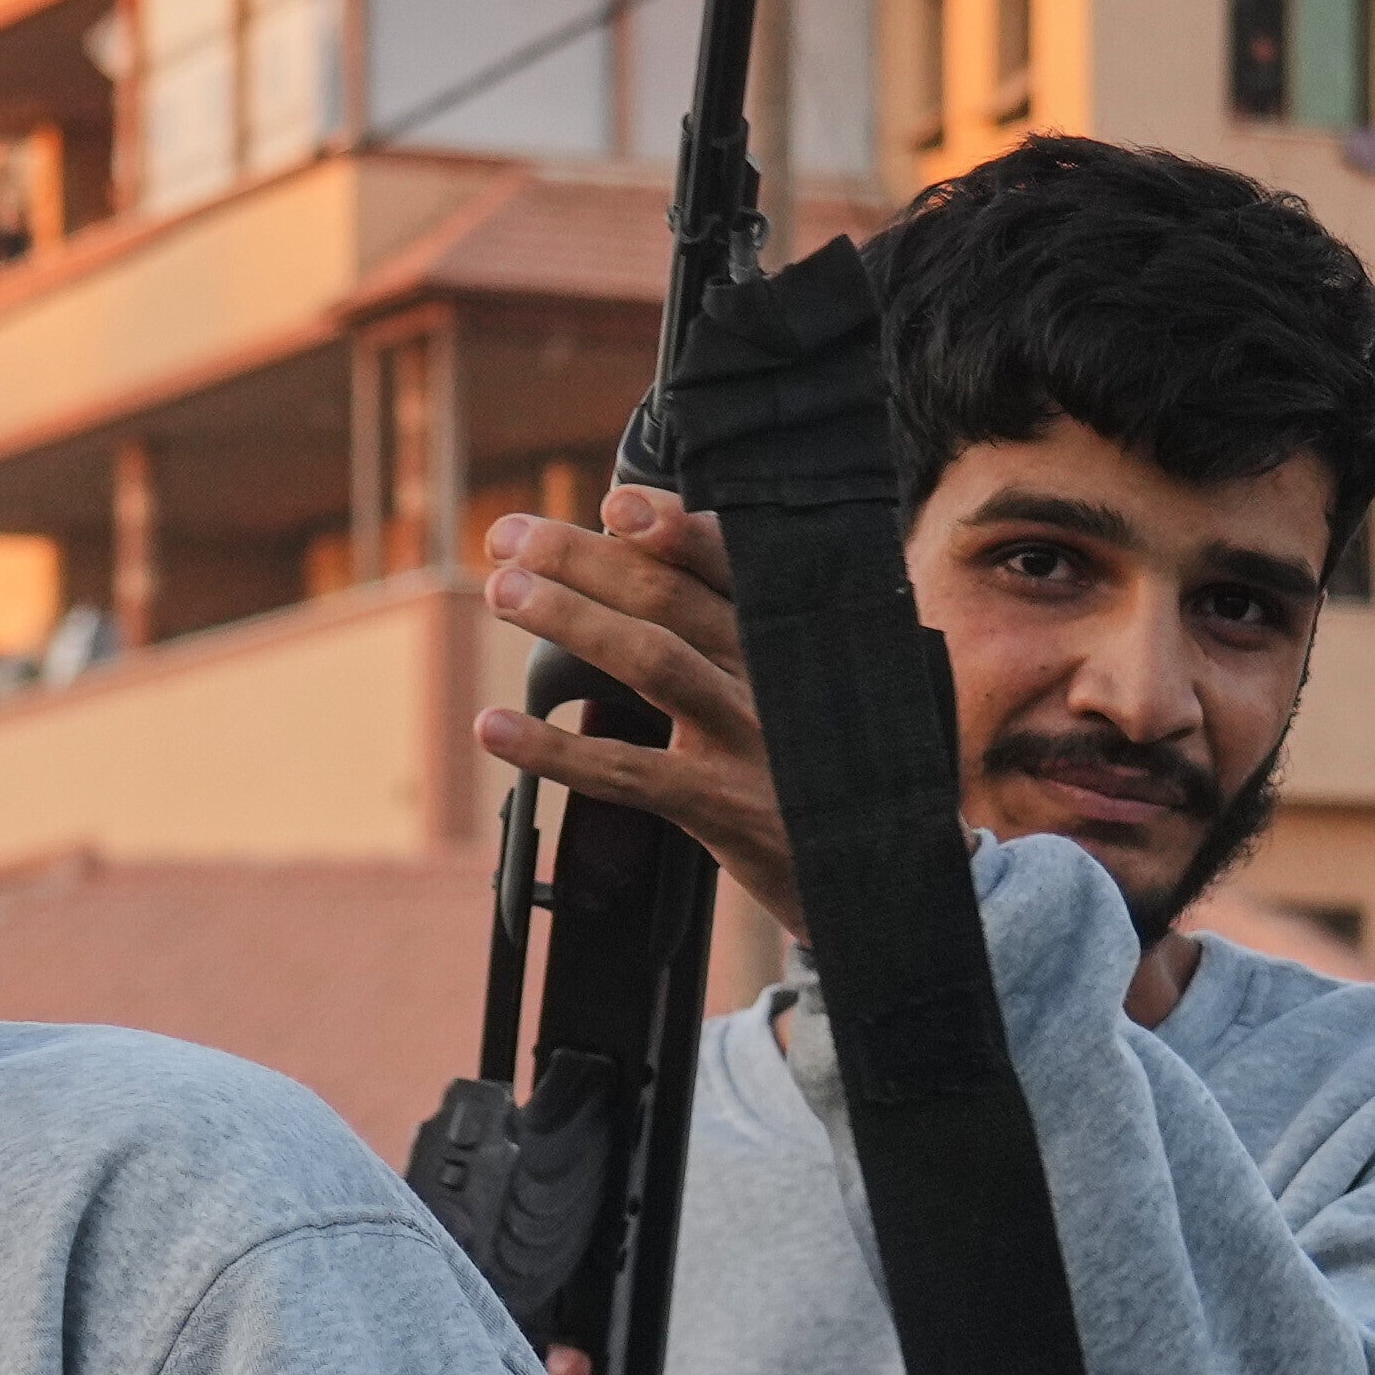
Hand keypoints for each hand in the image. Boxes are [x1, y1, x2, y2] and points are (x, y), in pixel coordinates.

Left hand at [471, 490, 799, 928]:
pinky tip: (492, 728)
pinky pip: (626, 773)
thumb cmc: (825, 760)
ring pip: (651, 660)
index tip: (610, 501)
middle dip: (582, 556)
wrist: (882, 872)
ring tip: (501, 592)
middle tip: (508, 535)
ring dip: (570, 619)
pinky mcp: (722, 807)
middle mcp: (775, 673)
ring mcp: (750, 738)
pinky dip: (554, 749)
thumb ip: (745, 626)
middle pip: (670, 595)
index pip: (733, 559)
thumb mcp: (807, 681)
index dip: (670, 524)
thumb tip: (647, 552)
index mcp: (794, 633)